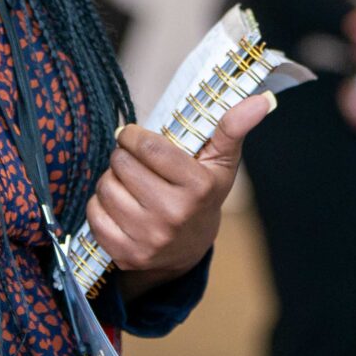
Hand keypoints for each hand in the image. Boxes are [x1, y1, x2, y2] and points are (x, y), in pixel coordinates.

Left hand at [86, 93, 274, 286]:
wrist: (189, 249)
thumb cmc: (203, 194)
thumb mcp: (220, 161)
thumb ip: (233, 127)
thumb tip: (260, 100)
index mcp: (198, 187)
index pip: (148, 147)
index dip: (134, 136)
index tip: (134, 136)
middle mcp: (173, 215)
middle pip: (122, 164)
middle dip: (123, 157)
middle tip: (135, 163)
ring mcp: (149, 239)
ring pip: (105, 187)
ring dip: (111, 180)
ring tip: (129, 184)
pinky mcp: (127, 254)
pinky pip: (94, 214)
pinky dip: (101, 205)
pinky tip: (119, 205)